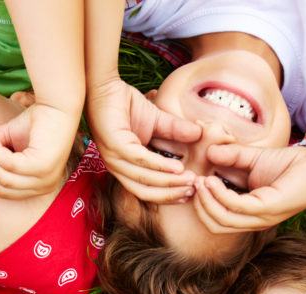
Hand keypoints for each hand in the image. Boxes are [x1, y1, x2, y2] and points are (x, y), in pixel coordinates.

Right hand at [0, 102, 79, 198]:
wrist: (57, 105)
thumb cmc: (36, 121)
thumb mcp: (7, 138)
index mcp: (39, 186)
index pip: (4, 193)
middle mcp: (44, 187)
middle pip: (2, 189)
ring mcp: (45, 179)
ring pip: (4, 179)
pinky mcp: (43, 167)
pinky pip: (10, 166)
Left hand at [85, 77, 199, 201]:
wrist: (106, 87)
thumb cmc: (126, 105)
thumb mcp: (156, 121)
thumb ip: (175, 130)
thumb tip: (199, 134)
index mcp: (125, 167)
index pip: (146, 190)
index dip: (168, 194)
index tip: (190, 193)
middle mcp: (117, 167)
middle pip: (145, 191)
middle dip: (170, 193)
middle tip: (193, 190)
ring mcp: (114, 158)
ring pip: (144, 179)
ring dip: (169, 182)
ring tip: (189, 180)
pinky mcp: (115, 145)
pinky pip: (140, 160)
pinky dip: (160, 165)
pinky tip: (177, 167)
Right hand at [192, 143, 305, 231]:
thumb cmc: (292, 165)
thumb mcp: (254, 160)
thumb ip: (232, 157)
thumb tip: (209, 151)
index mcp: (249, 215)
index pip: (215, 221)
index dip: (200, 204)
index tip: (193, 182)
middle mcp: (254, 221)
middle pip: (214, 224)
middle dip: (199, 205)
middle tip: (193, 183)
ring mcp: (261, 218)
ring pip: (221, 219)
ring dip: (206, 200)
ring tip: (201, 181)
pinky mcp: (268, 209)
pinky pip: (235, 206)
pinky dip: (219, 194)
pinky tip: (212, 179)